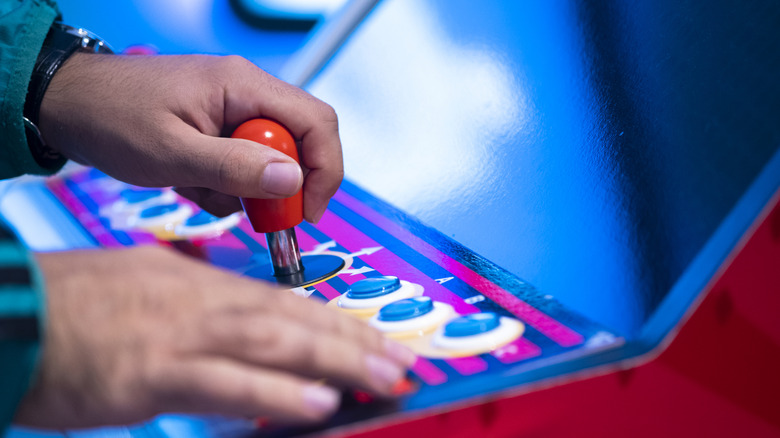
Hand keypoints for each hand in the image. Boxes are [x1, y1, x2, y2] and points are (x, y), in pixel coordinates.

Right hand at [15, 246, 414, 427]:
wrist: (8, 314)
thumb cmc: (68, 310)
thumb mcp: (140, 289)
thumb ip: (192, 305)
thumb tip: (234, 319)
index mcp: (196, 282)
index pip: (281, 301)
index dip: (334, 321)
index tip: (372, 338)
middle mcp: (199, 300)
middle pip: (291, 318)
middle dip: (352, 340)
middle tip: (402, 360)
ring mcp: (179, 333)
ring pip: (275, 343)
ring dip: (337, 360)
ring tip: (385, 377)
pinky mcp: (152, 372)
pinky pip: (227, 384)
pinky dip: (276, 394)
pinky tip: (317, 402)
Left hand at [38, 53, 342, 222]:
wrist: (67, 105)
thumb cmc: (111, 117)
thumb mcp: (173, 153)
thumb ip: (235, 168)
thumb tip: (293, 181)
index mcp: (244, 85)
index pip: (317, 123)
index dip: (324, 171)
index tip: (308, 212)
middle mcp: (247, 93)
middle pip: (300, 142)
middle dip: (283, 186)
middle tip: (258, 216)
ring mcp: (233, 110)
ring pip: (272, 159)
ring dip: (246, 188)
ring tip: (201, 191)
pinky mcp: (219, 129)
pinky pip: (244, 164)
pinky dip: (225, 186)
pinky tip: (190, 183)